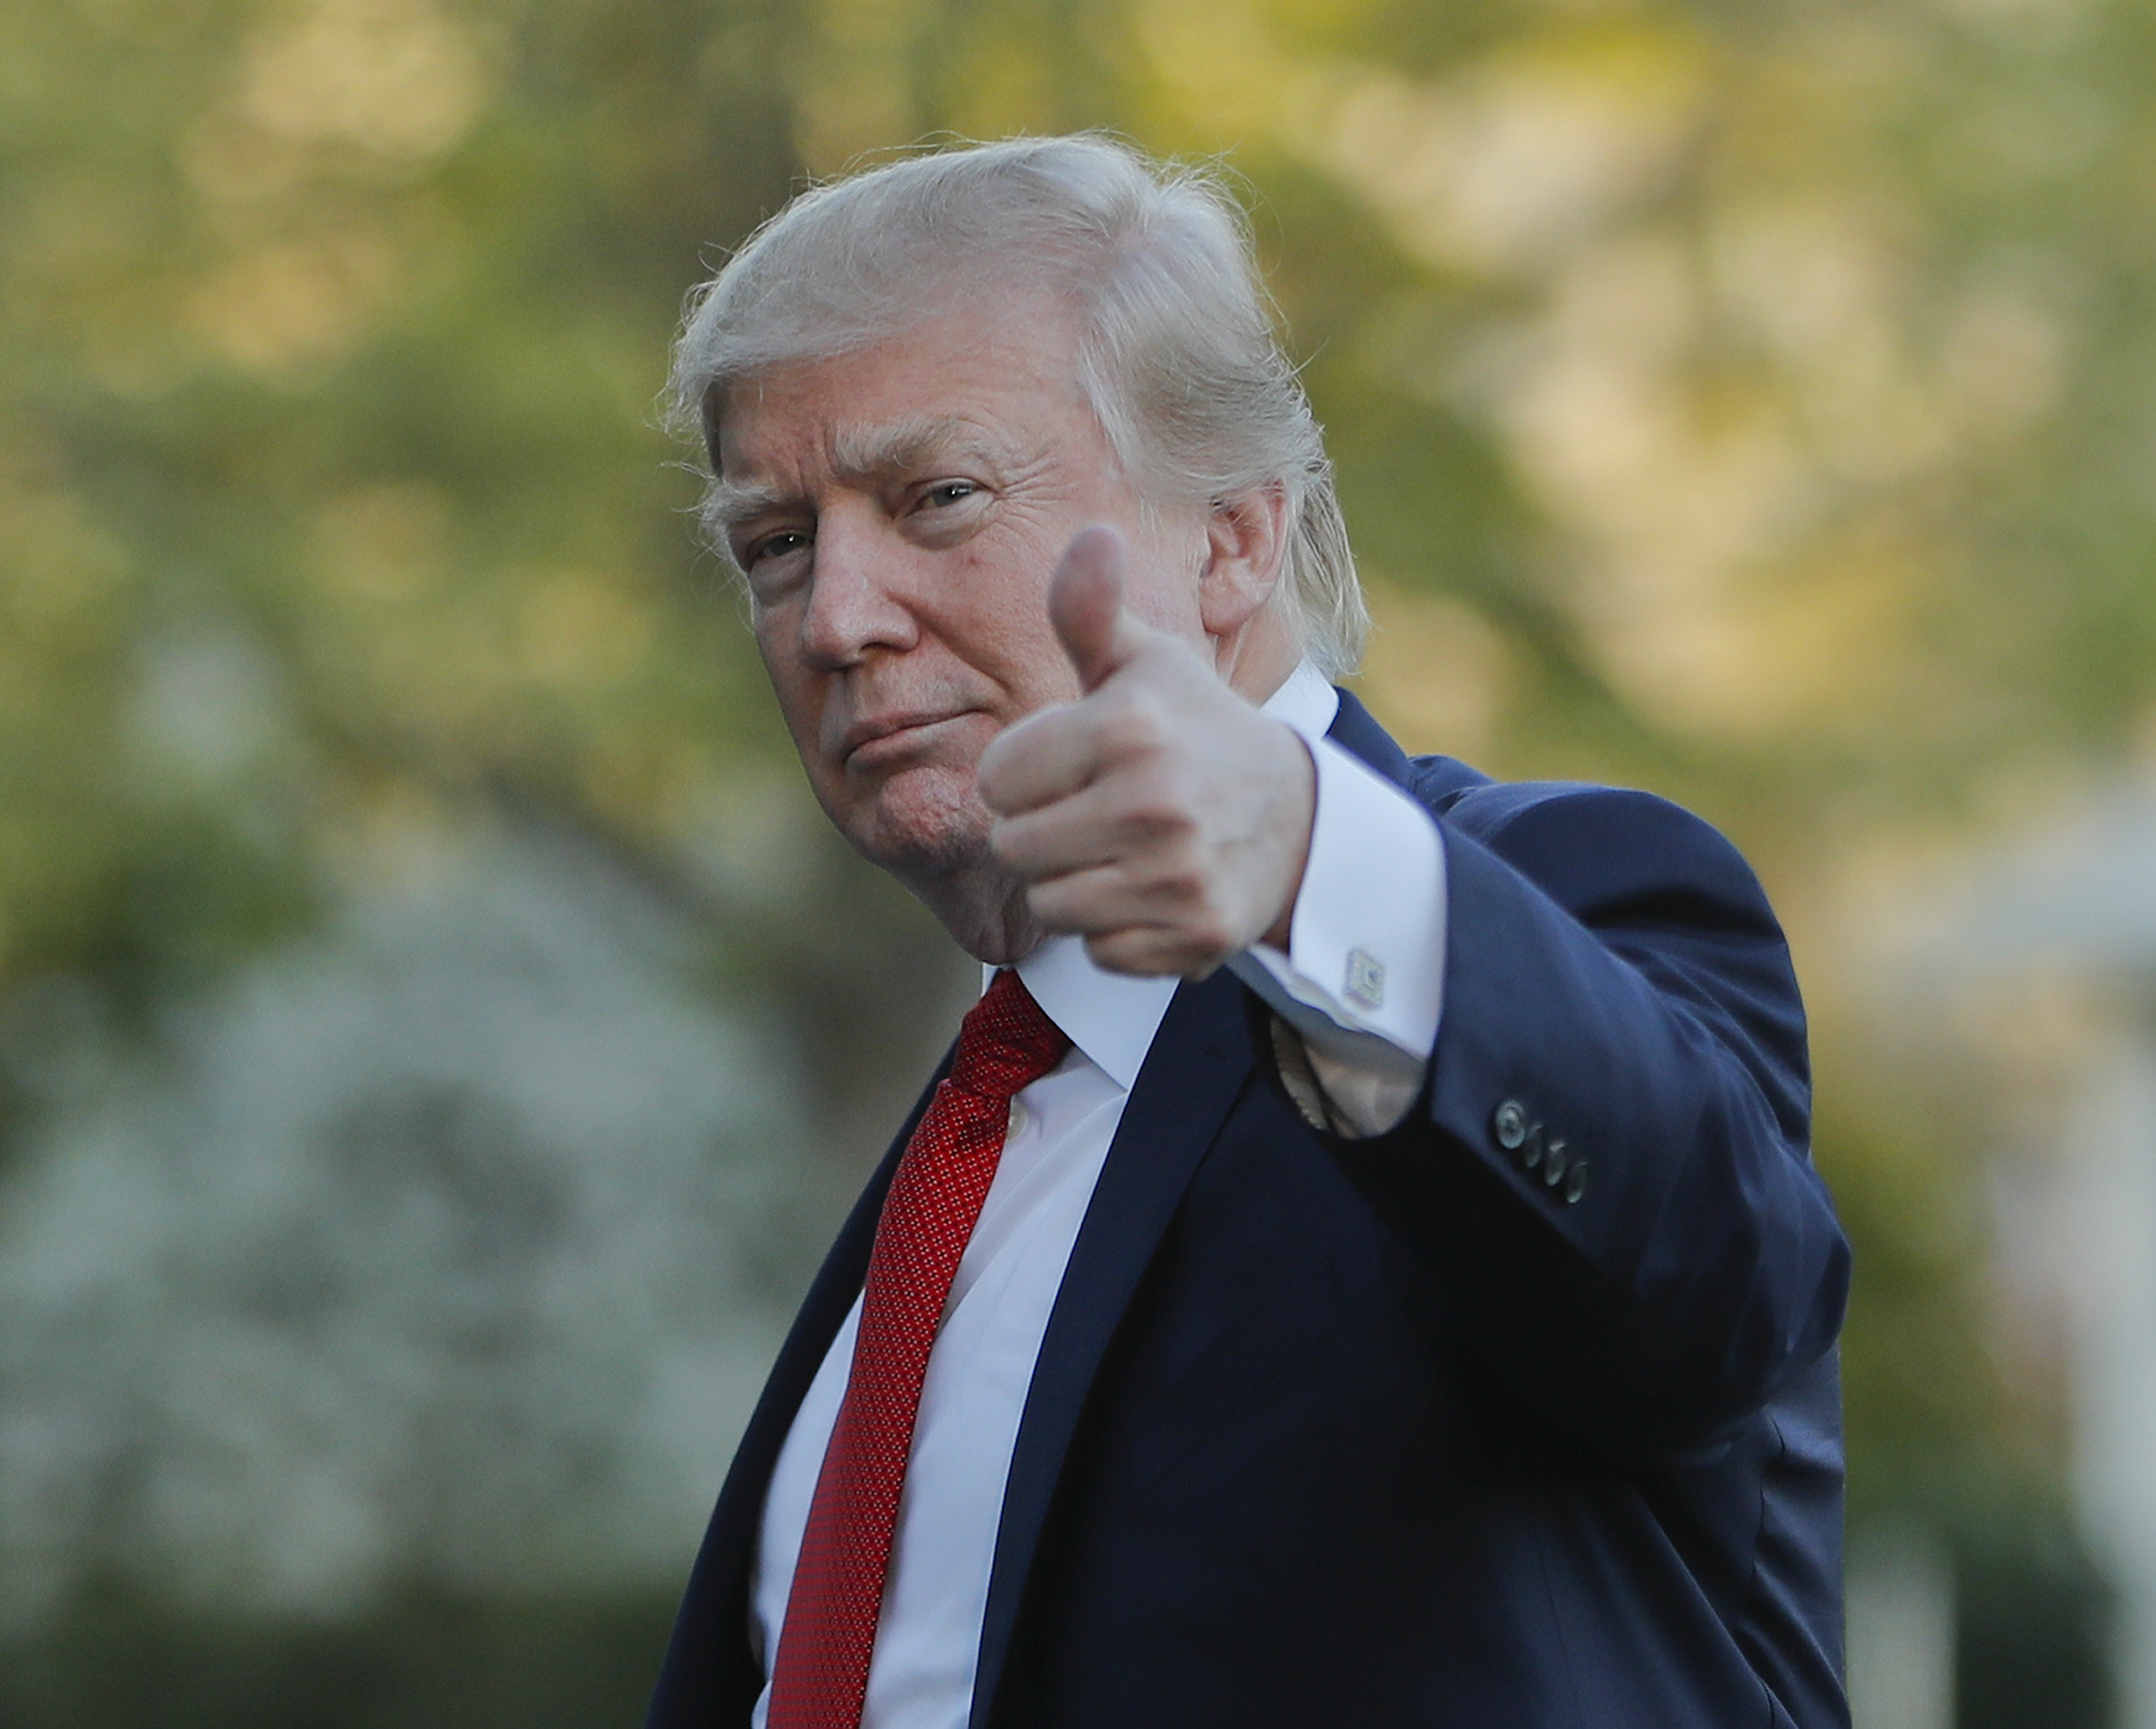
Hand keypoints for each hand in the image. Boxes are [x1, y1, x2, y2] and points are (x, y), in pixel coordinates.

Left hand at [976, 525, 1316, 977]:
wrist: (1297, 817)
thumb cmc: (1195, 729)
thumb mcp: (1145, 662)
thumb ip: (1090, 610)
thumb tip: (1090, 533)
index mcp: (1128, 728)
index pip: (996, 780)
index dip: (1023, 775)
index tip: (1072, 764)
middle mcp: (1153, 802)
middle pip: (1013, 849)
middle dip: (1042, 832)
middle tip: (1096, 812)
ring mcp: (1176, 873)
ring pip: (1050, 905)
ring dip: (1074, 884)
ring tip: (1123, 850)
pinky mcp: (1193, 934)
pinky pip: (1099, 950)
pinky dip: (1118, 930)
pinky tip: (1153, 891)